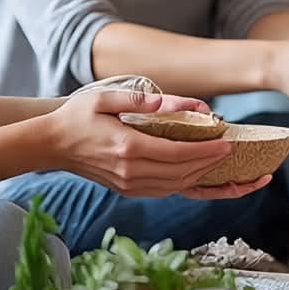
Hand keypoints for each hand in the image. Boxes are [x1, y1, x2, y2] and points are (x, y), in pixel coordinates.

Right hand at [49, 87, 241, 196]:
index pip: (178, 154)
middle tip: (237, 154)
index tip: (227, 142)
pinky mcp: (128, 189)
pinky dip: (187, 185)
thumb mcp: (106, 98)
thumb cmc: (77, 117)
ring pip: (177, 186)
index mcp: (128, 148)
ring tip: (229, 170)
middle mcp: (131, 172)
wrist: (51, 145)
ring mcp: (129, 185)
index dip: (206, 151)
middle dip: (213, 165)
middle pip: (183, 173)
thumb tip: (174, 104)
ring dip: (204, 178)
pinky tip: (202, 179)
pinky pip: (165, 191)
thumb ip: (140, 101)